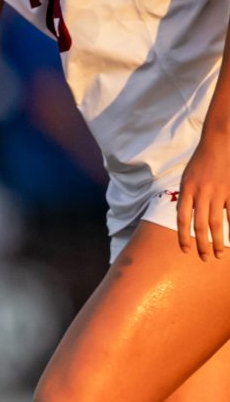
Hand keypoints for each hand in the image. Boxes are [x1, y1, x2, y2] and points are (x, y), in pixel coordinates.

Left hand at [176, 137, 229, 259]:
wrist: (219, 142)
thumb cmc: (201, 162)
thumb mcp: (187, 178)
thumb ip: (186, 198)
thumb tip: (186, 219)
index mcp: (186, 190)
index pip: (182, 219)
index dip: (183, 237)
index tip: (186, 251)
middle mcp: (201, 193)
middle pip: (200, 225)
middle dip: (202, 245)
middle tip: (204, 259)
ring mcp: (218, 192)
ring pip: (217, 222)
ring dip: (217, 241)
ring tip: (218, 254)